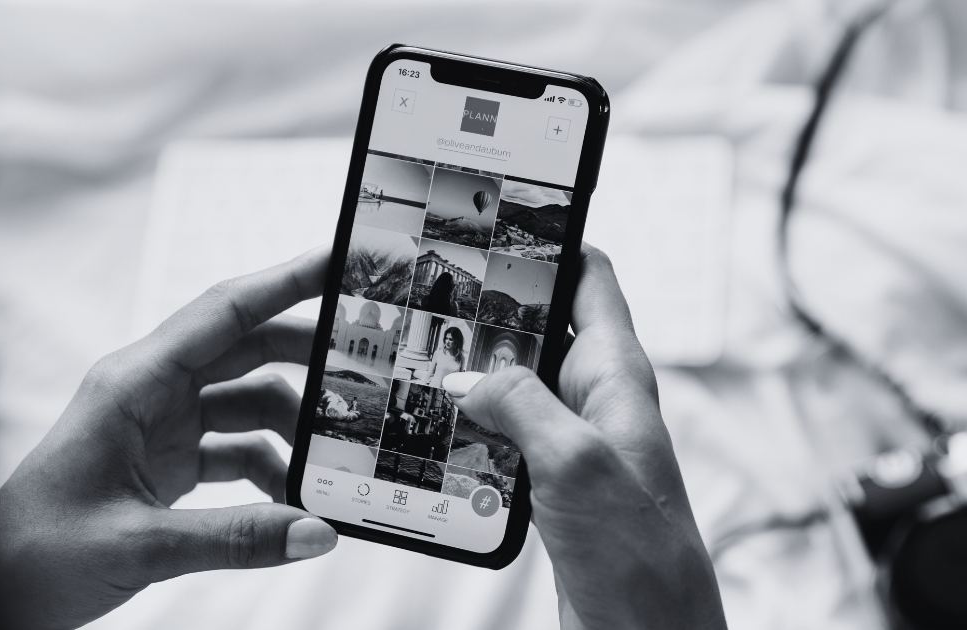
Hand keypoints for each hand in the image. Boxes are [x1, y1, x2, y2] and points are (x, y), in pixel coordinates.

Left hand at [0, 248, 338, 629]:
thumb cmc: (34, 551)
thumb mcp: (140, 544)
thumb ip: (236, 539)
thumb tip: (316, 531)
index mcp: (132, 384)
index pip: (222, 313)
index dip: (284, 282)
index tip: (339, 260)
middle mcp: (148, 393)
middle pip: (244, 351)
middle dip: (305, 357)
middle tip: (364, 365)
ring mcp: (157, 427)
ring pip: (244, 403)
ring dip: (289, 430)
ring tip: (328, 462)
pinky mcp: (163, 462)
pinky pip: (233, 449)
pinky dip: (267, 470)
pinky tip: (287, 504)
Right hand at [452, 244, 725, 629]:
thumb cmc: (642, 559)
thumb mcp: (576, 464)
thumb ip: (522, 406)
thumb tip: (469, 377)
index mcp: (618, 377)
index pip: (591, 279)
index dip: (551, 242)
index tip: (498, 220)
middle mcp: (597, 400)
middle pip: (541, 327)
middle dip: (491, 311)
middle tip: (432, 295)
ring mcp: (574, 441)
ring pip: (516, 383)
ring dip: (475, 373)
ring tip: (421, 359)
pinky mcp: (553, 482)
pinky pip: (506, 434)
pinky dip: (473, 425)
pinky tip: (437, 430)